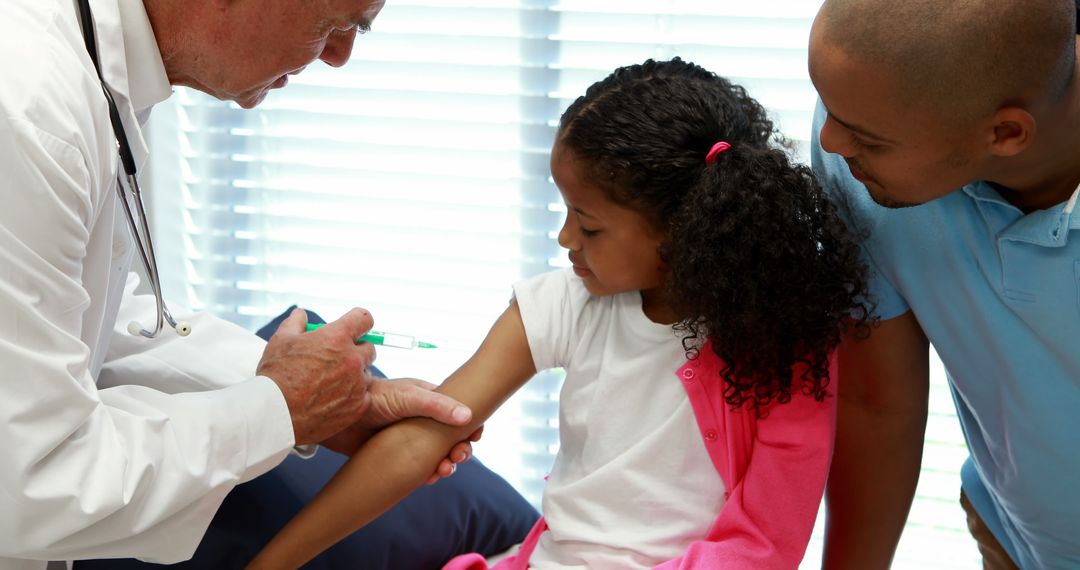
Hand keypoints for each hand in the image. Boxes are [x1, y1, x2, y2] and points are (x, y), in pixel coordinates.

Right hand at [257, 308, 376, 445]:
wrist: (274, 415)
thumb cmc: (276, 376)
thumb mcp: (281, 341)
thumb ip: (295, 323)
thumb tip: (301, 314)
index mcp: (337, 337)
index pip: (365, 318)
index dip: (359, 322)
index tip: (353, 328)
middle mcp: (353, 359)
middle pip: (369, 348)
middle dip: (356, 351)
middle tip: (337, 359)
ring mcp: (358, 384)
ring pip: (366, 374)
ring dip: (354, 376)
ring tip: (330, 384)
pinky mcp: (358, 407)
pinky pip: (364, 397)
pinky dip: (353, 398)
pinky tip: (334, 400)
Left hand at [318, 378, 482, 482]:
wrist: (338, 415)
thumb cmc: (374, 397)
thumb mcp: (408, 397)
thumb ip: (438, 405)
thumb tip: (467, 417)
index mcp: (430, 400)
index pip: (458, 412)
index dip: (471, 425)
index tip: (476, 436)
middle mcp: (423, 419)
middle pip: (451, 437)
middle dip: (460, 449)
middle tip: (458, 457)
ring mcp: (410, 439)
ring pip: (437, 455)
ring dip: (446, 464)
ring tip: (443, 470)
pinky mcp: (397, 455)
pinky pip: (418, 469)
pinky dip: (427, 475)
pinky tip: (428, 479)